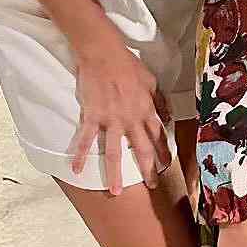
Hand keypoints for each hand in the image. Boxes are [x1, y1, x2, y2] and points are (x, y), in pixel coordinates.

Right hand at [70, 39, 171, 195]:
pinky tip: (77, 170)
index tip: (167, 166)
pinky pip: (86, 139)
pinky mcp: (92, 116)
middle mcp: (131, 119)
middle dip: (147, 170)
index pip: (158, 136)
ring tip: (115, 192)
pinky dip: (81, 155)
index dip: (164, 152)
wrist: (104, 54)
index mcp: (146, 111)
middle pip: (141, 149)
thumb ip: (160, 102)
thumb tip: (168, 117)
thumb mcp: (152, 82)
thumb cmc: (129, 65)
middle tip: (151, 187)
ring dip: (115, 173)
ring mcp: (111, 120)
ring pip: (115, 152)